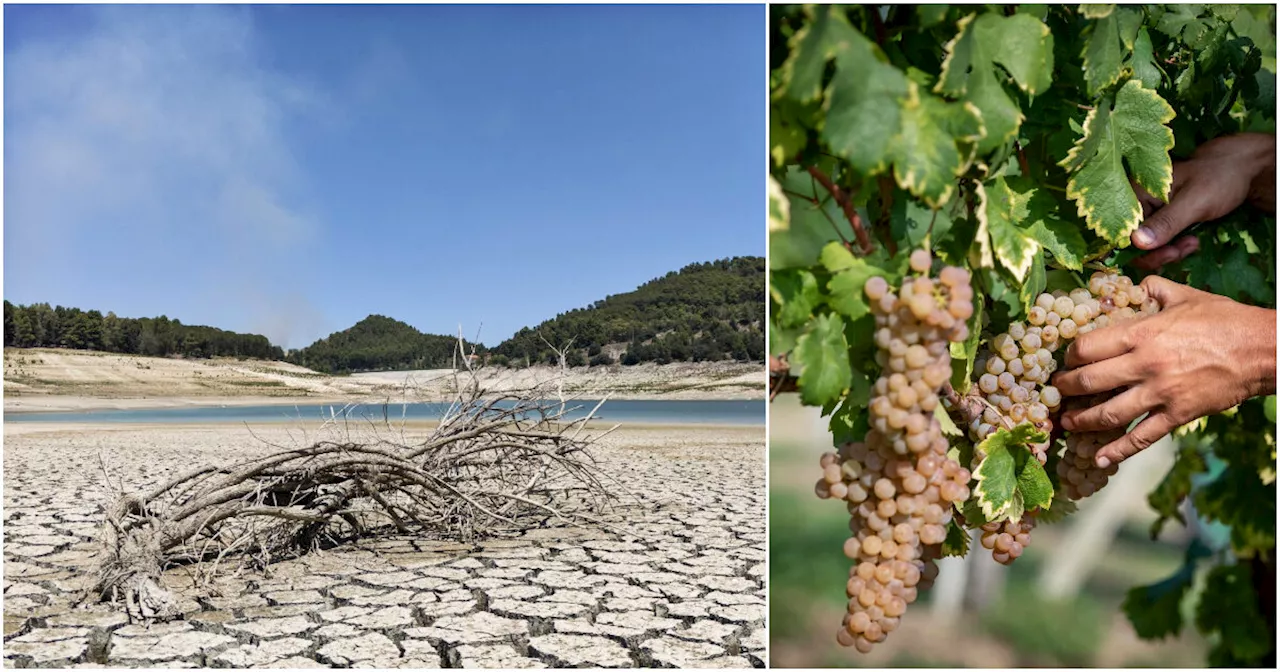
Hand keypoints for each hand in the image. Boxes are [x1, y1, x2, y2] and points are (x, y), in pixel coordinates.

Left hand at [1052, 276, 1276, 466]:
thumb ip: (1153, 290)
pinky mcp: (1177, 415)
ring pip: (1107, 414)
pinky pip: (1141, 438)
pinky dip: (1117, 451)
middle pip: (1089, 381)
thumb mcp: (1184, 296)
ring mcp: (1160, 393)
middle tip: (1055, 392)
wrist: (1263, 350)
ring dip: (1080, 421)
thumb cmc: (1224, 320)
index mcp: (1141, 333)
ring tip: (1066, 422)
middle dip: (1065, 389)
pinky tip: (1098, 460)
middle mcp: (1144, 365)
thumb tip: (1133, 285)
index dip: (1068, 356)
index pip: (1086, 347)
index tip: (1064, 361)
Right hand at [1131, 133, 1275, 269]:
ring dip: (1168, 251)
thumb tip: (1136, 243)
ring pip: (1145, 246)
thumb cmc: (1218, 178)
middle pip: (1131, 242)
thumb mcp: (1194, 201)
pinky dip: (1173, 247)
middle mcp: (1137, 204)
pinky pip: (1157, 243)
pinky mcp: (1160, 220)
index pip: (1122, 231)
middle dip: (1157, 252)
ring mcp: (1149, 213)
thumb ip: (1166, 222)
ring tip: (1192, 243)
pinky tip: (1191, 241)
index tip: (1169, 252)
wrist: (1240, 170)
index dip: (1140, 249)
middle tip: (1183, 249)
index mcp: (1137, 193)